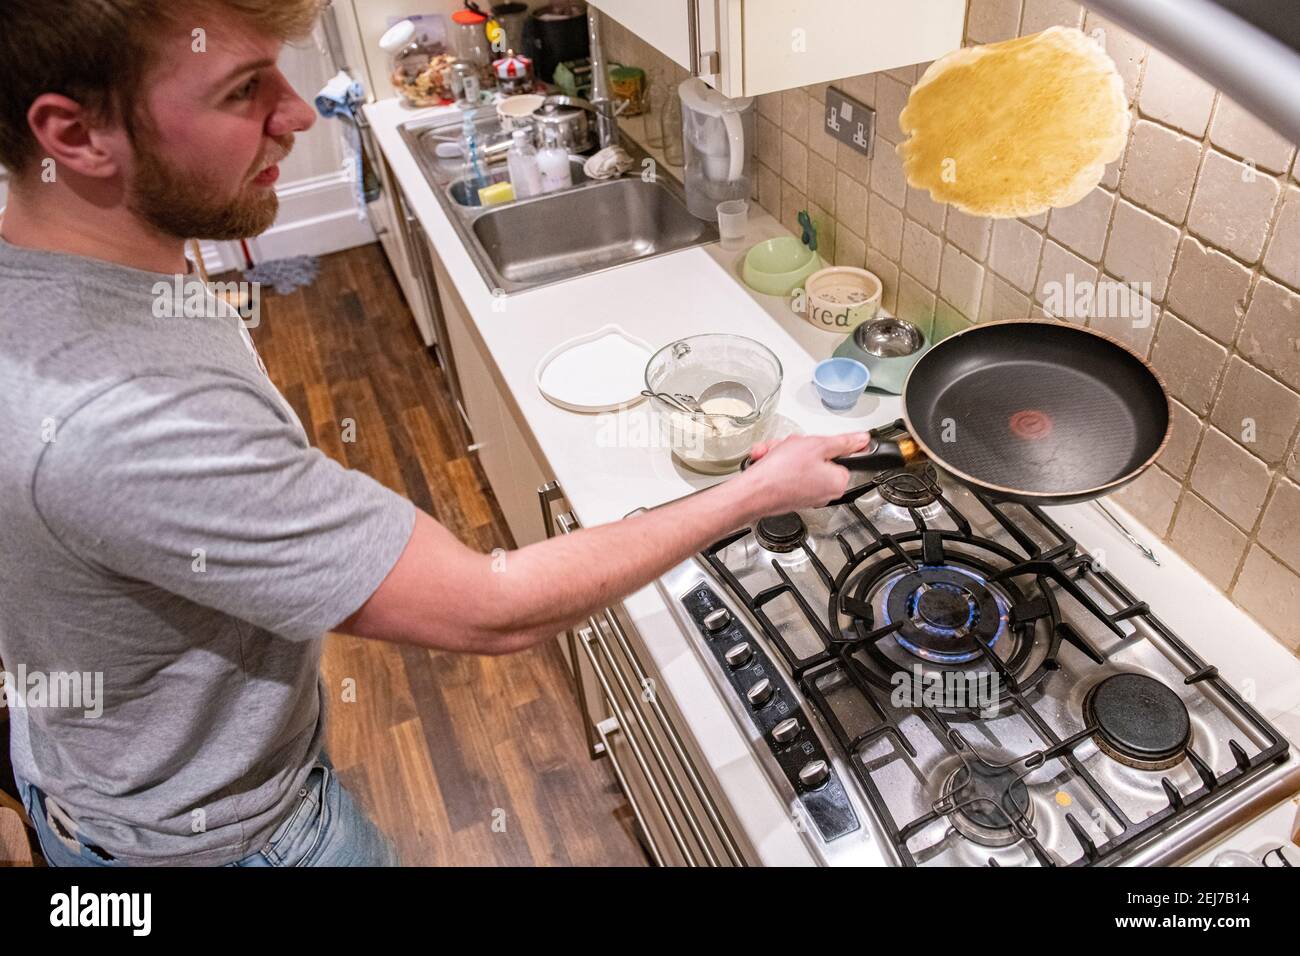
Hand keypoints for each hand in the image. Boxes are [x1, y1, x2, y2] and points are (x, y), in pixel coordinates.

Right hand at [737, 431, 873, 518]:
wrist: (751, 493)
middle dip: (798, 447)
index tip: (813, 442)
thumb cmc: (781, 473)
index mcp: (838, 481)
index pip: (841, 455)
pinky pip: (786, 471)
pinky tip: (766, 460)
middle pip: (817, 457)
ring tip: (772, 453)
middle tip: (789, 446)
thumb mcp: (816, 445)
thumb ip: (843, 442)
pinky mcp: (790, 495)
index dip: (824, 444)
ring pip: (798, 461)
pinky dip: (775, 463)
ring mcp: (806, 494)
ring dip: (783, 452)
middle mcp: (825, 492)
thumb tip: (862, 440)